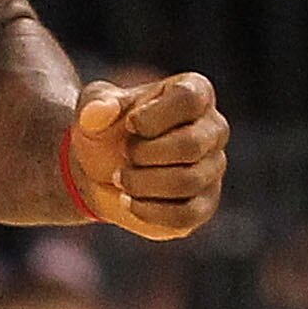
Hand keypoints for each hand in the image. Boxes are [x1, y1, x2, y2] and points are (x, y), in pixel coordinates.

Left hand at [64, 73, 227, 240]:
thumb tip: (100, 111)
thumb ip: (95, 104)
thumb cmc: (106, 130)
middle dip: (143, 155)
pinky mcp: (204, 204)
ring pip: (187, 182)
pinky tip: (128, 201)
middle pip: (190, 145)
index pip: (189, 100)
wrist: (100, 171)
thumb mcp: (94, 108)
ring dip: (140, 183)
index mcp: (196, 93)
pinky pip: (186, 215)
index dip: (152, 117)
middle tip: (122, 156)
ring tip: (120, 178)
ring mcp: (213, 168)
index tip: (130, 125)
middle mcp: (214, 129)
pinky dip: (148, 211)